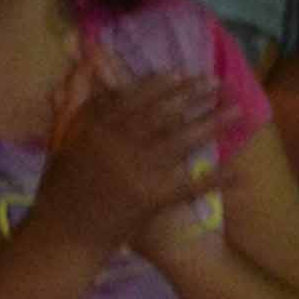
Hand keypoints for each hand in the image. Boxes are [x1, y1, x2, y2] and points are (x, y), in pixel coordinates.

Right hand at [25, 50, 227, 272]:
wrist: (63, 234)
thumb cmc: (59, 187)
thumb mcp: (61, 139)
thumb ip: (78, 102)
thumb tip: (86, 64)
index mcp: (97, 129)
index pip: (136, 99)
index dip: (162, 85)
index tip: (185, 73)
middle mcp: (119, 146)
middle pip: (164, 115)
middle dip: (194, 97)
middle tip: (218, 83)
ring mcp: (137, 173)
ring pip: (181, 143)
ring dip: (212, 125)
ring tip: (237, 111)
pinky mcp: (150, 200)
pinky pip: (187, 186)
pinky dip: (213, 179)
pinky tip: (238, 172)